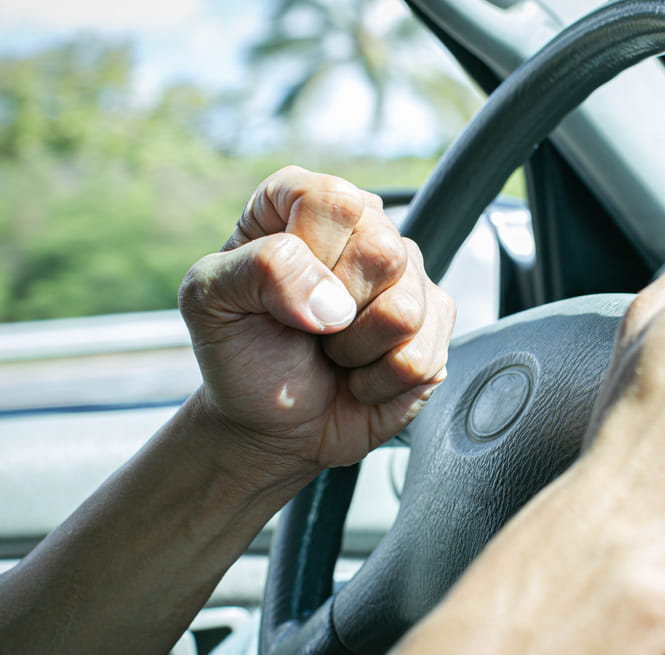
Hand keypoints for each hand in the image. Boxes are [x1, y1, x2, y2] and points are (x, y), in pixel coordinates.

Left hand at [179, 166, 454, 477]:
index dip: (311, 253)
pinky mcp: (435, 324)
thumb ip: (258, 269)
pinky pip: (423, 355)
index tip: (278, 292)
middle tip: (309, 328)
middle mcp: (363, 229)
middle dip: (335, 310)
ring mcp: (407, 276)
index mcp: (303, 203)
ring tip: (334, 352)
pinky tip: (360, 375)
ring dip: (356, 351)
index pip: (335, 200)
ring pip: (406, 309)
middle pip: (382, 250)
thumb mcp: (210, 301)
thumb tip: (333, 301)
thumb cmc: (242, 353)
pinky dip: (380, 381)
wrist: (272, 423)